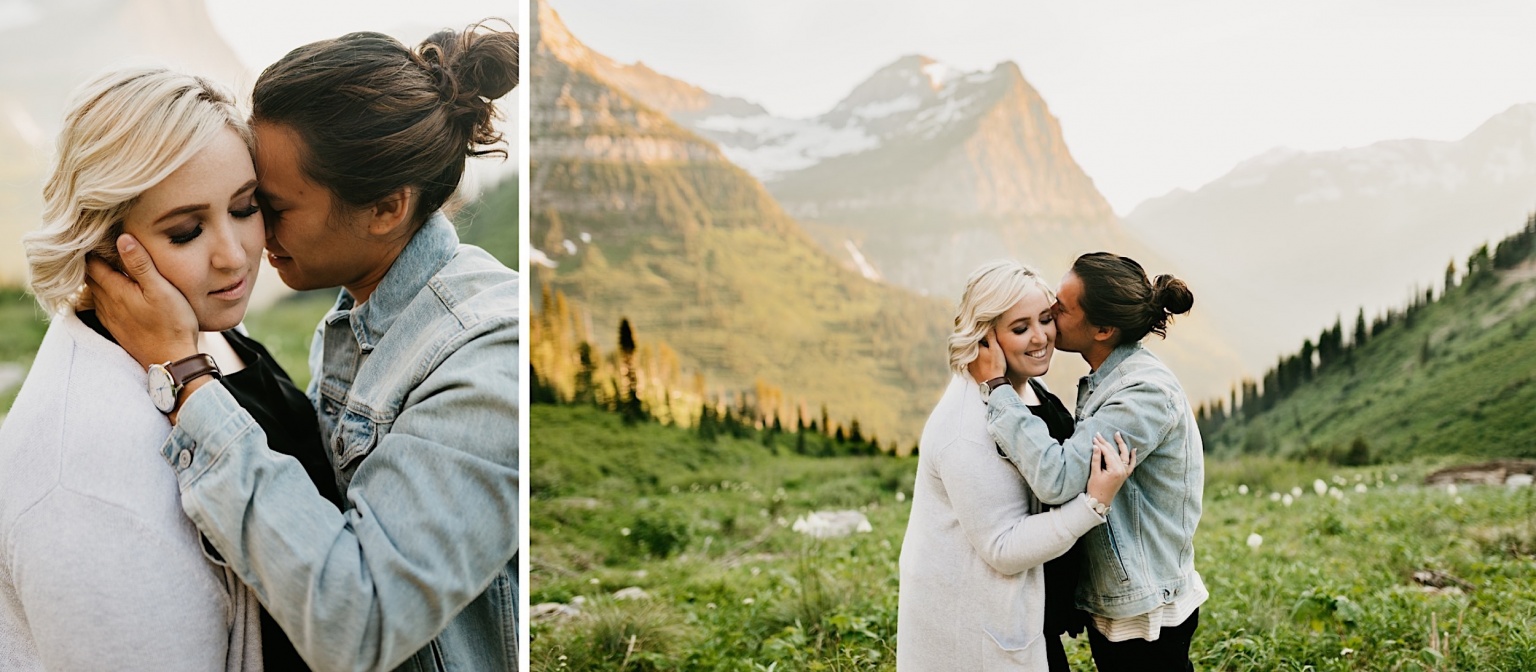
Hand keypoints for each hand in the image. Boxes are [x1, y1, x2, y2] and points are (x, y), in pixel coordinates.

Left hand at [83, 234, 198, 369]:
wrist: (171, 360)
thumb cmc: (171, 323)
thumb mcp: (161, 289)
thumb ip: (140, 264)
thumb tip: (122, 239)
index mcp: (116, 290)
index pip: (92, 264)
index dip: (93, 249)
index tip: (99, 237)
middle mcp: (107, 304)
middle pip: (89, 277)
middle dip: (92, 262)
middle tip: (101, 247)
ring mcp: (110, 318)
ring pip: (93, 292)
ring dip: (96, 279)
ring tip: (107, 266)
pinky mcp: (116, 329)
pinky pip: (101, 307)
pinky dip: (102, 295)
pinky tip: (114, 292)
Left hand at [967, 325, 1006, 383]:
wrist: (993, 383)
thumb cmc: (996, 365)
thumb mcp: (996, 349)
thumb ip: (991, 337)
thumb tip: (987, 326)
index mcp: (975, 348)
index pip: (976, 338)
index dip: (981, 335)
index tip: (985, 333)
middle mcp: (970, 355)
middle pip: (973, 346)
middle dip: (978, 343)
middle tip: (984, 341)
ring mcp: (969, 364)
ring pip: (972, 354)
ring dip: (976, 352)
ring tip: (983, 351)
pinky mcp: (971, 371)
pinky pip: (971, 362)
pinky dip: (975, 360)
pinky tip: (980, 361)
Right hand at [1086, 431, 1135, 504]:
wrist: (1100, 501)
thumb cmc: (1095, 489)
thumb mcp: (1094, 473)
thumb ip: (1096, 459)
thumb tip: (1096, 446)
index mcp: (1114, 470)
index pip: (1107, 453)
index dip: (1100, 445)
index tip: (1094, 438)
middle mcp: (1122, 470)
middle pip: (1114, 453)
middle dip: (1106, 443)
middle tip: (1099, 435)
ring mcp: (1124, 473)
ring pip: (1124, 455)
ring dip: (1121, 445)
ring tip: (1117, 435)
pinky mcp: (1124, 475)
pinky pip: (1131, 465)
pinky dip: (1133, 457)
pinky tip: (1133, 450)